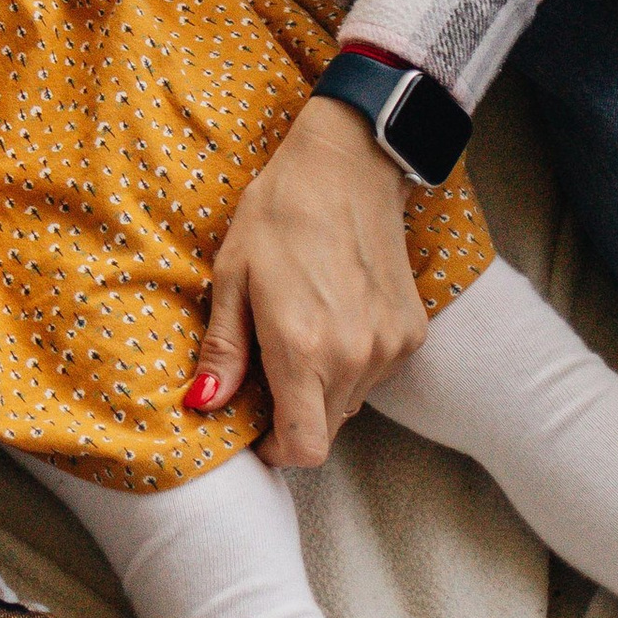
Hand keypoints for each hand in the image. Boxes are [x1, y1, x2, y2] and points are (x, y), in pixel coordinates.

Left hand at [190, 96, 425, 467]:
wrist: (347, 166)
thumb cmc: (279, 213)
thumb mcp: (232, 275)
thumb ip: (224, 349)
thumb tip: (204, 403)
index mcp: (304, 349)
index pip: (304, 448)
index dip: (276, 452)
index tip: (256, 431)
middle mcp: (355, 357)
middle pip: (326, 429)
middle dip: (293, 415)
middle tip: (267, 368)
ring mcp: (390, 346)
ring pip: (351, 402)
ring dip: (322, 388)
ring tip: (299, 331)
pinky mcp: (412, 331)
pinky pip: (376, 373)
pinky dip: (351, 363)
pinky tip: (333, 316)